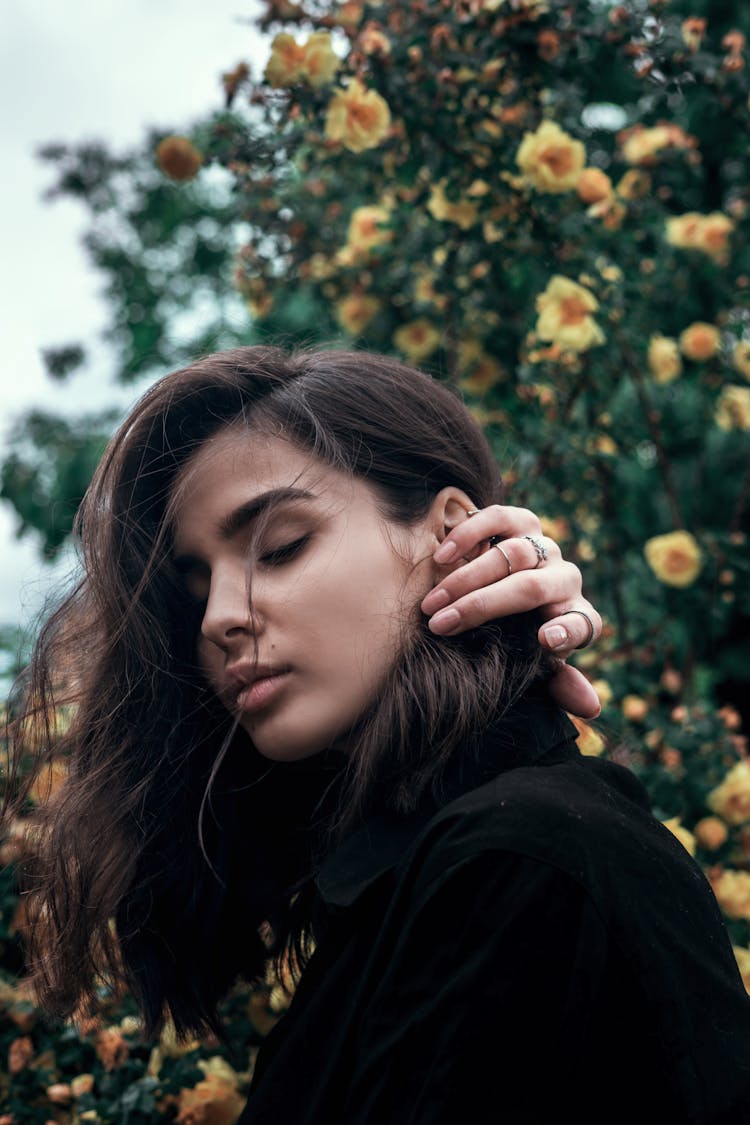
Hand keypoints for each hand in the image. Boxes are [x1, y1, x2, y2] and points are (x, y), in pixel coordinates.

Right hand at [420, 505, 601, 718]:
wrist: (512, 590)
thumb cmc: (524, 636)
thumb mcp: (538, 665)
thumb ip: (560, 684)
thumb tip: (591, 708)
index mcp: (578, 617)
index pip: (582, 624)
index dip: (566, 631)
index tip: (544, 640)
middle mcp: (566, 578)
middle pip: (530, 588)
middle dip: (481, 607)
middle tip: (440, 625)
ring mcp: (545, 547)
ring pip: (513, 554)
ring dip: (467, 577)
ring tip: (433, 601)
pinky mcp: (523, 522)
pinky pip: (499, 517)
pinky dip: (470, 533)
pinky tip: (442, 555)